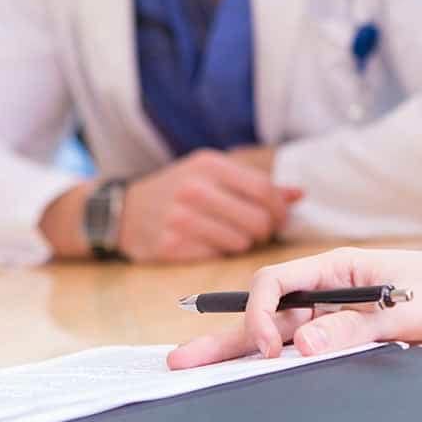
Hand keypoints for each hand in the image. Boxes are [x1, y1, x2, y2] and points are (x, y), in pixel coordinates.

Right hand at [118, 150, 302, 262]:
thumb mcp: (210, 173)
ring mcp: (180, 219)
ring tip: (231, 235)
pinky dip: (219, 252)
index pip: (263, 190)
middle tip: (259, 232)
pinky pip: (216, 255)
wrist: (123, 211)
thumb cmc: (176, 190)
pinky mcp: (171, 246)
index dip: (280, 209)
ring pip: (240, 242)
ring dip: (243, 243)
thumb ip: (254, 183)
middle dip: (265, 230)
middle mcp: (194, 189)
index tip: (281, 218)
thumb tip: (299, 194)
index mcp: (208, 165)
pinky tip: (209, 243)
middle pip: (257, 220)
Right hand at [167, 247, 421, 369]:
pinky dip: (284, 368)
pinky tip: (254, 380)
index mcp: (339, 268)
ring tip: (199, 373)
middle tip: (180, 361)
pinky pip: (311, 354)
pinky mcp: (354, 341)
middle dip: (224, 337)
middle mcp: (332, 291)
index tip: (269, 349)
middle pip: (267, 315)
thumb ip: (354, 326)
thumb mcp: (408, 308)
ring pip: (283, 340)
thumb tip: (301, 343)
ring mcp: (340, 318)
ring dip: (244, 356)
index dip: (260, 314)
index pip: (277, 285)